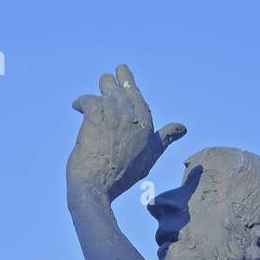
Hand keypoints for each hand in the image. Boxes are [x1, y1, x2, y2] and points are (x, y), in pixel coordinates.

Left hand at [68, 64, 185, 200]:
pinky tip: (77, 106)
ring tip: (97, 87)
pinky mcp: (95, 115)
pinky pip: (87, 100)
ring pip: (106, 90)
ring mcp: (114, 113)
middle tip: (109, 76)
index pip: (138, 98)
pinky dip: (81, 102)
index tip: (124, 73)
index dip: (129, 84)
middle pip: (123, 89)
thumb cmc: (120, 176)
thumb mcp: (150, 156)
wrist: (96, 186)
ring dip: (101, 87)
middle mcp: (132, 116)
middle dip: (115, 80)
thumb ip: (164, 139)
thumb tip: (183, 128)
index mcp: (146, 125)